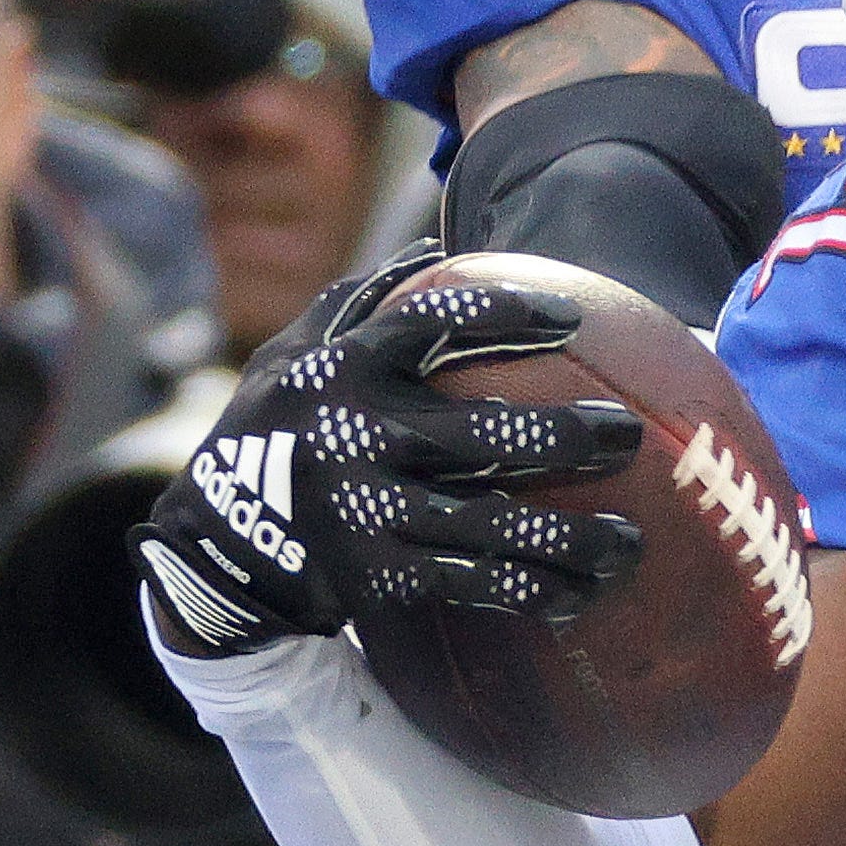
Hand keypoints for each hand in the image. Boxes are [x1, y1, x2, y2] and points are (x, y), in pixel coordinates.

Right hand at [134, 248, 641, 655]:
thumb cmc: (280, 426)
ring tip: (631, 539)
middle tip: (628, 436)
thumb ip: (362, 303)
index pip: (429, 323)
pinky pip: (471, 583)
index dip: (503, 315)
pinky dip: (533, 591)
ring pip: (489, 525)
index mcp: (339, 368)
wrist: (214, 543)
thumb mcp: (294, 354)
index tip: (571, 316)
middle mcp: (352, 438)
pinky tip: (584, 593)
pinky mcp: (376, 575)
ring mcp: (365, 512)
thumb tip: (437, 252)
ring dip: (570, 537)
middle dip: (567, 439)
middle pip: (481, 438)